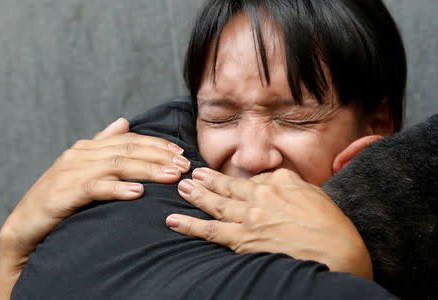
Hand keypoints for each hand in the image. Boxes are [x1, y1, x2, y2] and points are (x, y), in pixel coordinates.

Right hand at [0, 118, 190, 299]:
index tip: (181, 154)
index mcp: (89, 147)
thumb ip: (104, 144)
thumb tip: (124, 121)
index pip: (130, 140)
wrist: (26, 224)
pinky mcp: (65, 191)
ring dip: (148, 170)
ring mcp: (72, 171)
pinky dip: (118, 188)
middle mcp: (81, 154)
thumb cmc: (60, 197)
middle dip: (160, 157)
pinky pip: (97, 187)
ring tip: (170, 177)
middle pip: (129, 150)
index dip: (158, 145)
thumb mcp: (83, 168)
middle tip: (184, 166)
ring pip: (118, 165)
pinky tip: (138, 193)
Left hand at [166, 168, 372, 279]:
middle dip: (207, 180)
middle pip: (228, 187)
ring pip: (215, 204)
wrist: (338, 251)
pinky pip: (211, 231)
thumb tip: (275, 180)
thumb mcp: (313, 192)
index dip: (235, 180)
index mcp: (278, 181)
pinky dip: (190, 226)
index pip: (251, 180)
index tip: (224, 179)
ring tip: (182, 188)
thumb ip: (289, 183)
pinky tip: (174, 221)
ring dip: (195, 196)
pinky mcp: (244, 239)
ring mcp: (249, 217)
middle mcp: (260, 195)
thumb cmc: (331, 224)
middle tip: (192, 174)